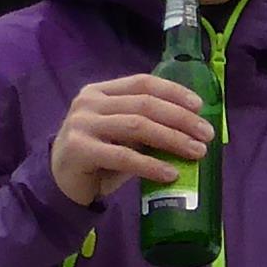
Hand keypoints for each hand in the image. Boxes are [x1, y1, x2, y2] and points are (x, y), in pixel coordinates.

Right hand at [49, 73, 217, 208]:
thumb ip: (145, 126)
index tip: (200, 106)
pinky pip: (124, 157)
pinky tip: (171, 173)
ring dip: (172, 139)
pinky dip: (151, 166)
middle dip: (180, 118)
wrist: (60, 183)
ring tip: (197, 152)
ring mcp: (82, 124)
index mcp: (100, 92)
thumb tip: (191, 130)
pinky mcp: (80, 150)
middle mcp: (89, 102)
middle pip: (144, 104)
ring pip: (137, 127)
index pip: (143, 82)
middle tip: (206, 134)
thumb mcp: (121, 136)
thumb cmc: (98, 158)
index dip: (174, 92)